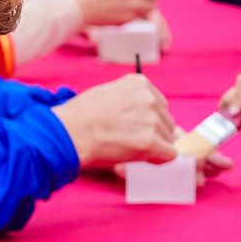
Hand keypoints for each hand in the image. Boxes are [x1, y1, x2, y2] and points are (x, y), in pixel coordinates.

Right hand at [52, 74, 176, 166]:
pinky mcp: (150, 142)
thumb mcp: (109, 94)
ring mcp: (152, 120)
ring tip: (128, 147)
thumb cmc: (81, 115)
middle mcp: (150, 98)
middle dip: (153, 132)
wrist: (72, 131)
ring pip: (167, 138)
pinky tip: (143, 158)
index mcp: (140, 82)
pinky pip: (169, 154)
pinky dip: (158, 159)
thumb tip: (145, 117)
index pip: (158, 103)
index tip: (134, 126)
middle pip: (165, 120)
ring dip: (153, 146)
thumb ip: (131, 101)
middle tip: (130, 139)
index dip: (148, 119)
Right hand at [216, 72, 240, 144]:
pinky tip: (229, 122)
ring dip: (226, 110)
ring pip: (227, 98)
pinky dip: (224, 114)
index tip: (235, 112)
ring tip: (230, 123)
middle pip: (233, 89)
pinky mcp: (237, 101)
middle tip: (232, 120)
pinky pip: (225, 105)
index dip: (238, 96)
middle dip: (230, 104)